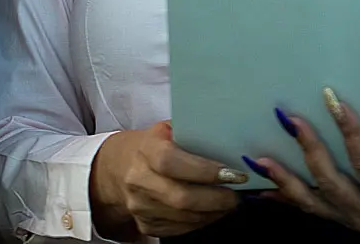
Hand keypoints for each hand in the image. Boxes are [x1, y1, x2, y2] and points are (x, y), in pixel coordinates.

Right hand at [89, 121, 245, 238]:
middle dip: (215, 199)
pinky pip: (179, 229)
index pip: (172, 162)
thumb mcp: (168, 130)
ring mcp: (140, 207)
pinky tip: (213, 211)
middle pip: (180, 198)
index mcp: (146, 149)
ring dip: (213, 212)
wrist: (121, 168)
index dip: (203, 170)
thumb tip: (231, 141)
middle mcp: (139, 180)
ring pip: (183, 218)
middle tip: (237, 194)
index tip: (231, 173)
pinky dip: (201, 222)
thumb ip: (193, 134)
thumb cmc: (154, 144)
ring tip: (231, 202)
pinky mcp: (146, 225)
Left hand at [247, 90, 359, 243]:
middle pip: (331, 181)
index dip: (351, 133)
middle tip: (289, 117)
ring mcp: (351, 220)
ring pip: (311, 201)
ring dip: (284, 179)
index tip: (335, 101)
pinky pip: (308, 212)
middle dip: (308, 149)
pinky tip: (259, 185)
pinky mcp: (343, 221)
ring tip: (258, 158)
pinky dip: (283, 198)